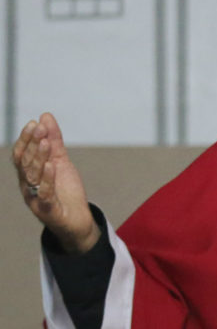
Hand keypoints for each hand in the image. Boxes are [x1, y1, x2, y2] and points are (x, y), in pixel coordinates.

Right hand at [11, 113, 99, 253]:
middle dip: (30, 144)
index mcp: (29, 174)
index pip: (22, 154)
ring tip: (45, 143)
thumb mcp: (61, 161)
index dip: (26, 139)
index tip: (34, 123)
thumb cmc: (65, 190)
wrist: (76, 219)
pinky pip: (45, 194)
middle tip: (39, 129)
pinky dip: (47, 179)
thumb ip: (54, 141)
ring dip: (38, 158)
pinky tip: (51, 166)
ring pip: (32, 177)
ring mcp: (36, 198)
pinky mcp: (48, 210)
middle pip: (25, 163)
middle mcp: (28, 186)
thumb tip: (45, 116)